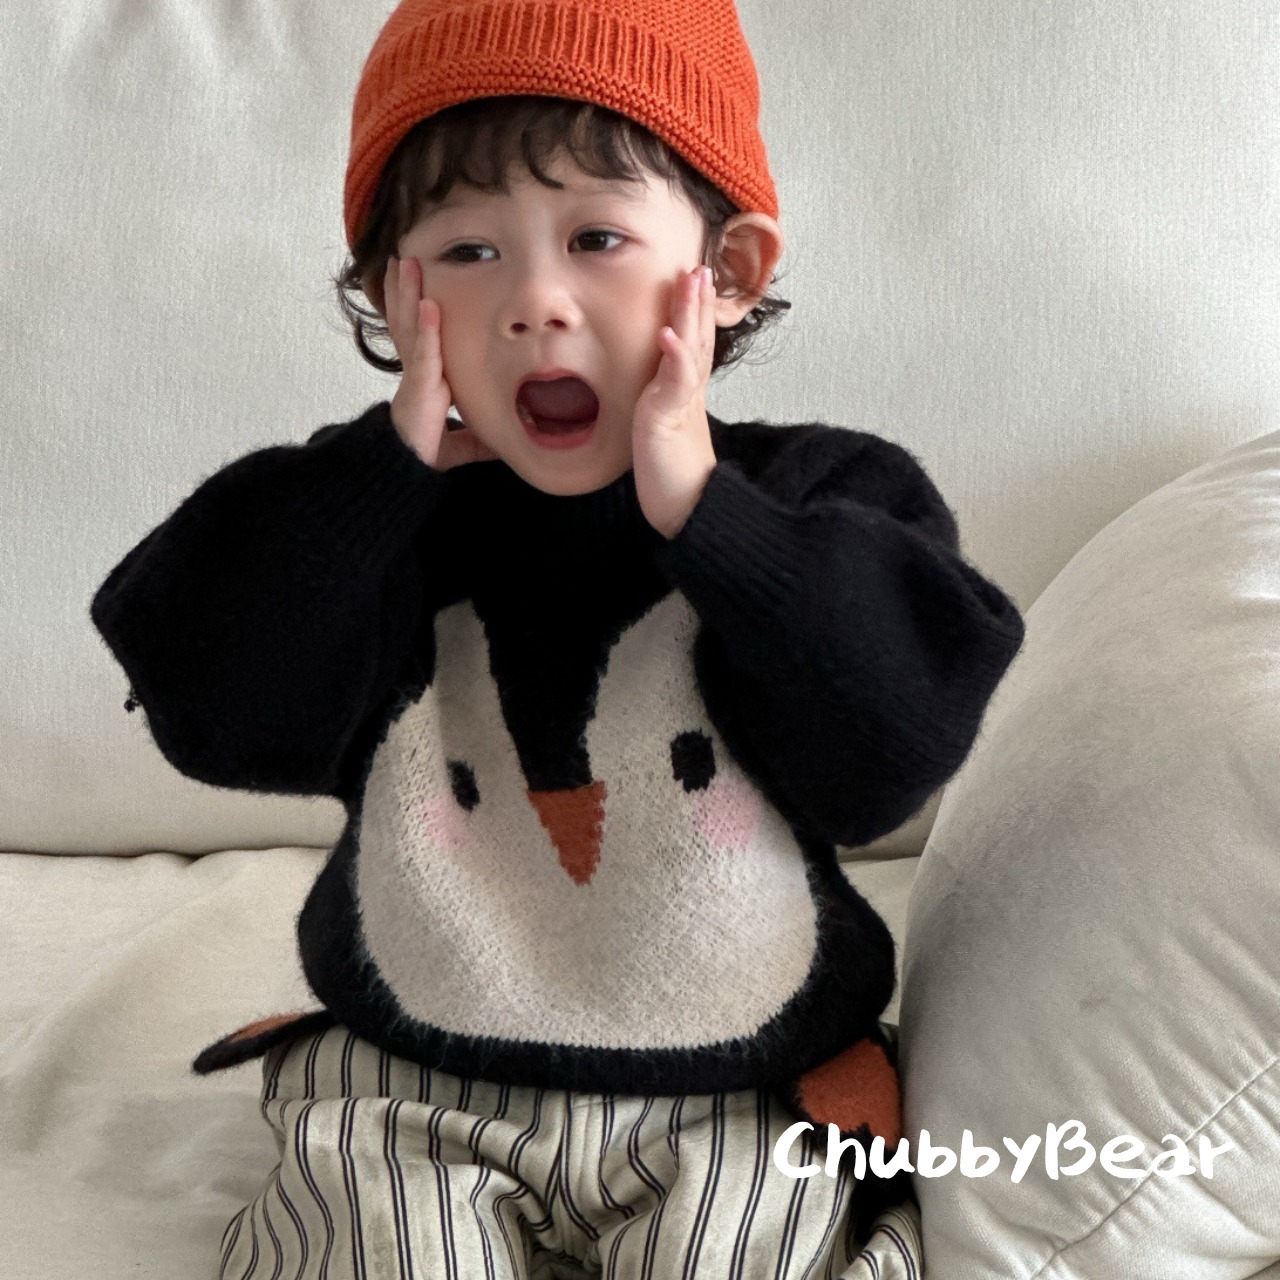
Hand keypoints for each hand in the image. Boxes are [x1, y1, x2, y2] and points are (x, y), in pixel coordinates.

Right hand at [383, 256, 498, 470]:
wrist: (406, 475)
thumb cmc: (426, 456)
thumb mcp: (461, 443)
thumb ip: (477, 438)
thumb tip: (503, 441)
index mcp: (426, 381)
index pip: (419, 338)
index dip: (414, 312)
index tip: (418, 287)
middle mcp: (417, 374)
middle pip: (407, 322)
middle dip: (404, 290)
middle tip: (404, 258)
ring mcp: (415, 379)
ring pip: (408, 327)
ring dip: (408, 293)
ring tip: (407, 263)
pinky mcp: (419, 390)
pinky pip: (423, 355)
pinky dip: (425, 329)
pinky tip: (427, 306)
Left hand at [631, 265, 719, 538]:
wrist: (688, 511)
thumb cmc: (674, 479)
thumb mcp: (663, 433)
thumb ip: (660, 409)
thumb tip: (652, 396)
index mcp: (684, 395)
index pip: (693, 344)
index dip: (694, 312)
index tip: (694, 280)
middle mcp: (688, 394)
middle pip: (698, 337)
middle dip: (698, 301)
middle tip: (700, 266)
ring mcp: (682, 404)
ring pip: (691, 349)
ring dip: (691, 313)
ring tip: (692, 279)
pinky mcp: (671, 420)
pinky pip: (676, 383)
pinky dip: (674, 356)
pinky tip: (668, 333)